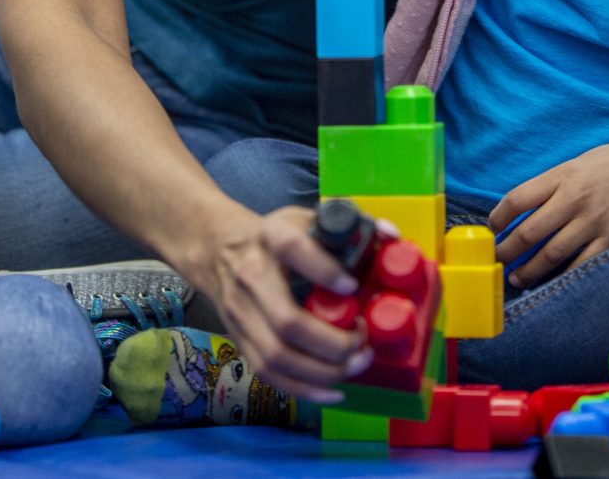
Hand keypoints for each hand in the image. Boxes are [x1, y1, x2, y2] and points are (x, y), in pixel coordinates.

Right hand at [188, 205, 370, 403]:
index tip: (353, 286)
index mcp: (272, 237)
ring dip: (322, 371)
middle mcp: (252, 276)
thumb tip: (390, 235)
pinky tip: (333, 390)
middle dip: (333, 343)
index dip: (325, 270)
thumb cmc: (272, 238)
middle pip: (288, 321)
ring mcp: (241, 313)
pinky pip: (268, 374)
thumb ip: (348, 225)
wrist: (218, 251)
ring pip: (277, 356)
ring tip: (355, 365)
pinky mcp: (239, 339)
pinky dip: (303, 388)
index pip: (294, 250)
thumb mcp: (304, 219)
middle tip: (363, 344)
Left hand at [491, 140, 608, 289]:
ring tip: (518, 279)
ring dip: (530, 271)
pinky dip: (563, 277)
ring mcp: (594, 221)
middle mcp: (575, 199)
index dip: (498, 218)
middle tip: (497, 261)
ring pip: (552, 254)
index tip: (492, 229)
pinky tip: (552, 283)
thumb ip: (551, 184)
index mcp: (563, 176)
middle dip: (508, 251)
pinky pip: (582, 265)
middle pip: (530, 232)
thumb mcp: (577, 163)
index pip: (518, 198)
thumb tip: (521, 209)